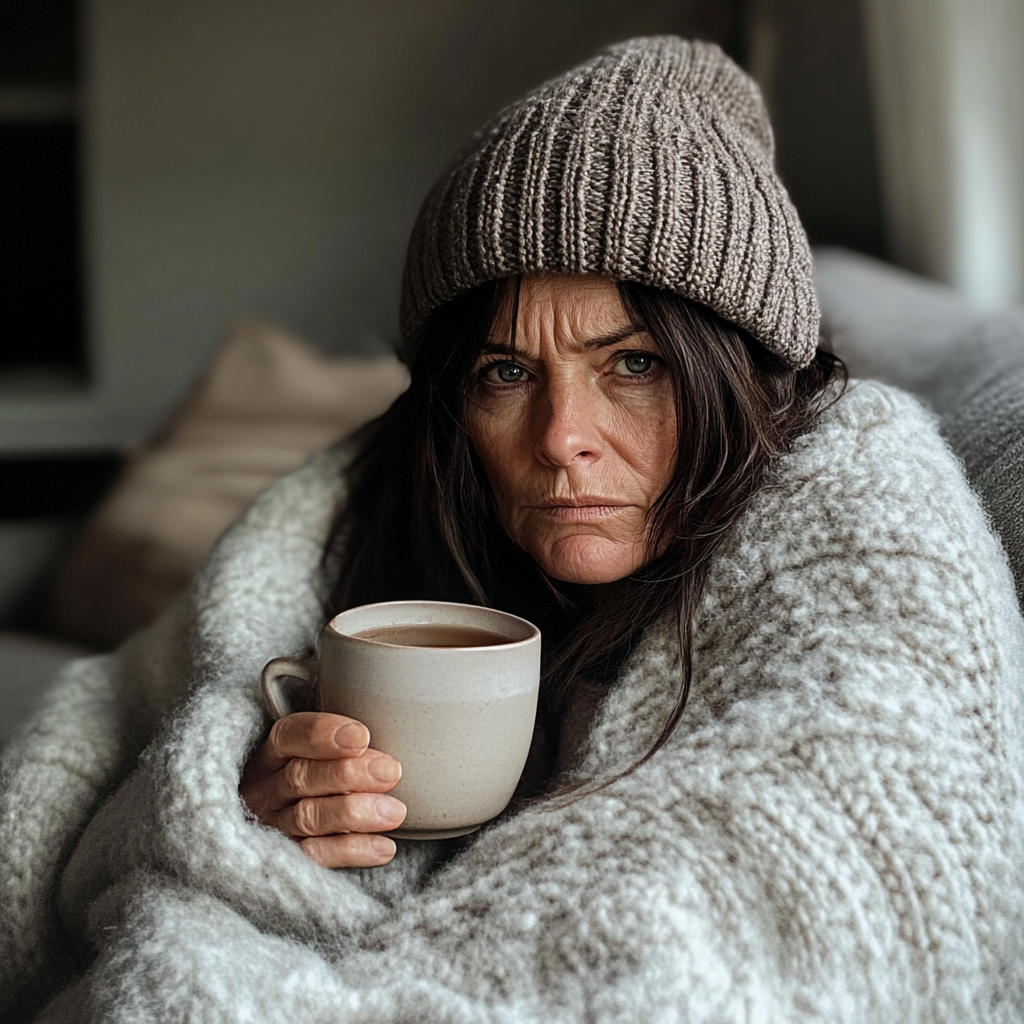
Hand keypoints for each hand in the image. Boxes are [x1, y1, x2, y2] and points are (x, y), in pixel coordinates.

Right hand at [240, 711, 405, 867]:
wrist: (290, 824)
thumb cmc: (320, 773)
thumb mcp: (321, 749)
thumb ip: (344, 737)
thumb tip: (394, 720)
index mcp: (271, 753)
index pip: (289, 735)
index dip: (323, 734)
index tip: (361, 736)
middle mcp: (266, 789)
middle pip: (300, 777)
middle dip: (348, 773)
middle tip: (390, 772)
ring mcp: (273, 827)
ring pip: (308, 818)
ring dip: (354, 813)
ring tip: (395, 812)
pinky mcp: (287, 861)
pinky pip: (316, 857)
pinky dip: (352, 850)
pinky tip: (384, 846)